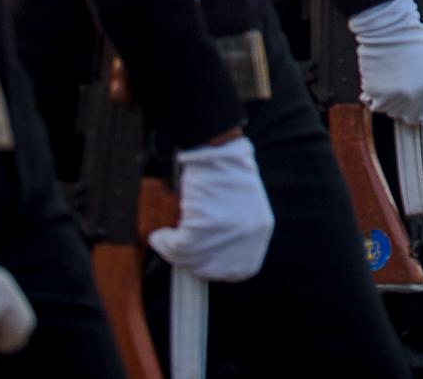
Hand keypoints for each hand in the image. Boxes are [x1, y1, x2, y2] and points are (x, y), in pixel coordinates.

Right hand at [148, 136, 274, 281]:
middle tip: (180, 252)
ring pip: (194, 260)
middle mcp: (248, 233)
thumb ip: (231, 235)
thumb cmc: (223, 175)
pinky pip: (178, 246)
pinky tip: (161, 234)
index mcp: (261, 229)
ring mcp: (227, 229)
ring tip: (167, 238)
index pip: (244, 268)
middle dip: (194, 264)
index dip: (221, 271)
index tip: (203, 267)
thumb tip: (202, 262)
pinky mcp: (204, 222)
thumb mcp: (241, 208)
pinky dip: (164, 242)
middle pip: (216, 269)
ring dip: (176, 252)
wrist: (214, 150)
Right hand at [349, 0, 422, 126]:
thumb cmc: (422, 46)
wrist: (390, 30)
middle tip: (414, 83)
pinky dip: (382, 97)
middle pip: (414, 119)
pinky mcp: (373, 94)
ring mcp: (391, 97)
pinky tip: (388, 78)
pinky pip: (379, 106)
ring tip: (401, 78)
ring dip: (399, 102)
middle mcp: (412, 99)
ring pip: (396, 113)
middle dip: (417, 107)